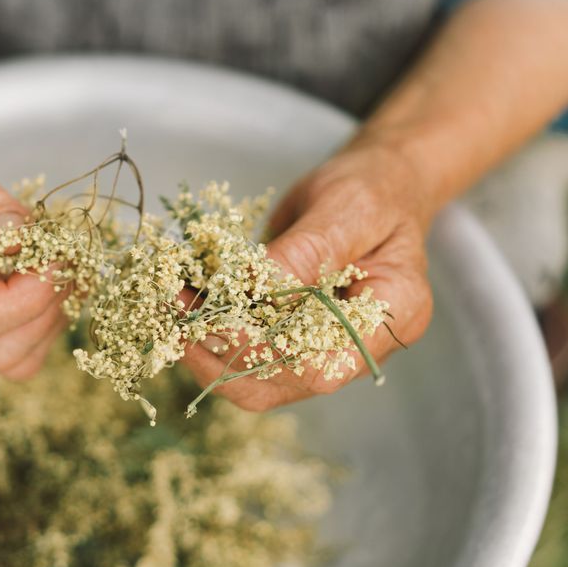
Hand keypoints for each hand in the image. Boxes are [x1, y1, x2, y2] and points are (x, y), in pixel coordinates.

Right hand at [0, 92, 64, 379]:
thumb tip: (24, 239)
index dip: (16, 299)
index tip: (55, 259)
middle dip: (39, 310)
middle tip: (65, 256)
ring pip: (5, 356)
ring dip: (46, 316)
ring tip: (59, 260)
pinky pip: (11, 338)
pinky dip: (42, 312)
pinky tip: (48, 269)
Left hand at [180, 141, 434, 410]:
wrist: (372, 184)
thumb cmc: (372, 189)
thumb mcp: (345, 209)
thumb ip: (307, 251)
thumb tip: (255, 285)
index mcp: (393, 317)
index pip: (326, 366)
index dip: (268, 353)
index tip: (220, 316)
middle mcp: (357, 347)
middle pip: (283, 382)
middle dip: (223, 352)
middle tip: (180, 309)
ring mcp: (321, 348)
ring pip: (256, 381)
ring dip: (206, 349)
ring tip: (175, 303)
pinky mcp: (289, 339)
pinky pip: (245, 357)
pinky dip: (208, 336)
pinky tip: (185, 302)